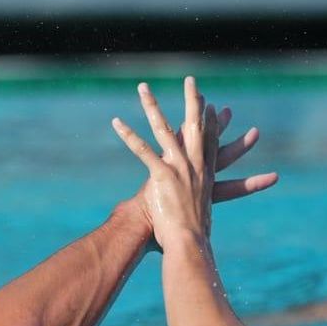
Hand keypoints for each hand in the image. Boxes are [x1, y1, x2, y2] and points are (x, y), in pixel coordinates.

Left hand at [113, 77, 275, 246]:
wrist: (190, 245)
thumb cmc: (195, 237)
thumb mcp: (201, 218)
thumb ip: (197, 211)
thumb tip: (196, 222)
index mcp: (206, 173)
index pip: (209, 139)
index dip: (209, 119)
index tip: (208, 104)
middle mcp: (195, 165)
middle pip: (194, 124)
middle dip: (192, 100)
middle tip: (190, 81)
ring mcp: (179, 168)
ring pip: (163, 129)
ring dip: (151, 106)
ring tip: (143, 88)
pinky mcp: (161, 176)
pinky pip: (142, 150)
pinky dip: (128, 135)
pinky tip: (117, 122)